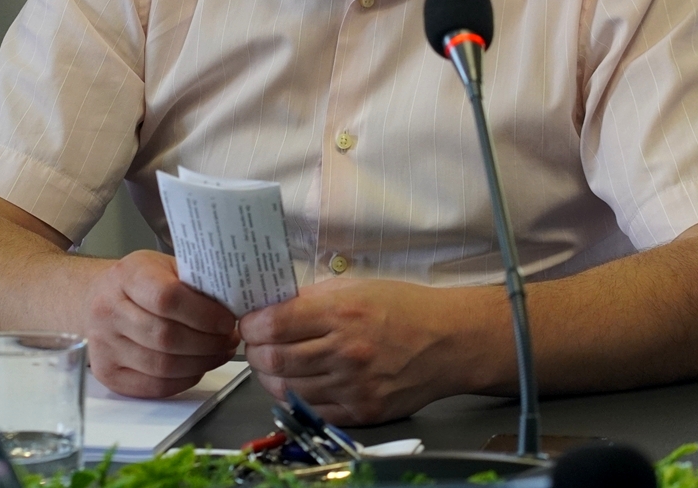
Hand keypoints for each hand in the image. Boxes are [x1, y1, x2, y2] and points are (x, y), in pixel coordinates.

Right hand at [85, 250, 239, 397]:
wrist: (97, 297)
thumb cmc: (139, 281)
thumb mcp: (164, 265)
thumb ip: (193, 281)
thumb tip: (232, 303)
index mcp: (126, 276)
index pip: (167, 298)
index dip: (204, 314)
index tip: (226, 320)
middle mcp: (107, 311)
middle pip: (166, 337)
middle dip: (207, 343)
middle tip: (229, 339)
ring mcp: (103, 345)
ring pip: (162, 366)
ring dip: (200, 363)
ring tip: (218, 352)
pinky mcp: (107, 373)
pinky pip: (154, 386)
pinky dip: (184, 380)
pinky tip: (197, 367)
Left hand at [239, 278, 494, 425]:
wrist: (448, 340)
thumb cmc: (404, 307)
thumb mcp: (357, 287)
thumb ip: (313, 298)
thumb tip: (273, 308)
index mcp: (341, 312)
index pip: (275, 324)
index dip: (252, 325)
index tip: (249, 323)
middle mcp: (345, 350)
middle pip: (275, 360)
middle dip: (255, 353)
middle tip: (255, 346)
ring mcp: (353, 385)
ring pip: (288, 389)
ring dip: (270, 377)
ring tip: (272, 365)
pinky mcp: (361, 410)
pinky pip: (313, 410)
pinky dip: (295, 398)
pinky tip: (296, 384)